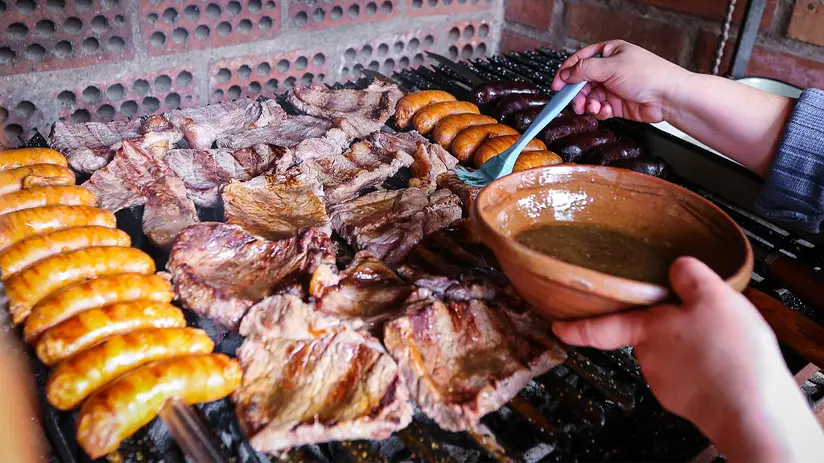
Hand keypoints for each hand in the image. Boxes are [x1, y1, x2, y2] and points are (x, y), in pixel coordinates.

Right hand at [551, 40, 689, 121]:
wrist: (668, 97)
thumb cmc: (648, 75)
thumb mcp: (611, 67)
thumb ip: (584, 70)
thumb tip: (565, 74)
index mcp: (608, 53)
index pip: (579, 61)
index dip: (566, 73)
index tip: (556, 86)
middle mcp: (609, 69)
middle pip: (581, 82)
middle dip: (577, 94)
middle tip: (575, 102)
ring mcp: (612, 87)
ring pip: (589, 97)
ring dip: (588, 104)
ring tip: (593, 108)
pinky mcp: (616, 104)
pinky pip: (599, 108)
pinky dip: (600, 111)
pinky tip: (606, 111)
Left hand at [553, 256, 823, 461]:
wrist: (754, 412)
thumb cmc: (728, 356)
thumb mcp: (713, 297)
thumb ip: (690, 277)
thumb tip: (677, 267)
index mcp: (646, 330)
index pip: (600, 327)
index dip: (576, 327)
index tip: (558, 328)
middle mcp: (651, 359)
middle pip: (652, 336)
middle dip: (671, 328)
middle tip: (703, 319)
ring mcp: (670, 384)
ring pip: (677, 355)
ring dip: (695, 346)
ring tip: (727, 341)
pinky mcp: (692, 401)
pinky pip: (697, 375)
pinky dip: (710, 366)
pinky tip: (731, 361)